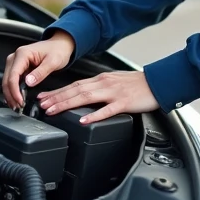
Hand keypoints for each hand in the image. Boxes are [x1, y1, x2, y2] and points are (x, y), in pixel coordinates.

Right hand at [2, 30, 74, 109]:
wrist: (59, 45)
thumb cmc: (57, 51)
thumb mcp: (53, 62)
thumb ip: (41, 72)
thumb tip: (28, 82)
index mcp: (23, 54)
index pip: (13, 75)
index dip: (14, 90)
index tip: (20, 101)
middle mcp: (15, 57)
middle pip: (7, 79)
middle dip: (10, 95)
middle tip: (18, 107)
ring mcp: (15, 62)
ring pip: (7, 81)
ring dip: (10, 94)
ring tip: (16, 106)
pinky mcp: (18, 67)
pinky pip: (12, 81)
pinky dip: (13, 91)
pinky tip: (16, 99)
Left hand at [37, 71, 158, 124]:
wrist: (158, 82)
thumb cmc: (138, 85)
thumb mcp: (115, 83)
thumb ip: (100, 89)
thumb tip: (84, 97)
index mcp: (101, 80)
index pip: (74, 85)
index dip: (57, 91)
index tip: (43, 97)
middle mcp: (104, 84)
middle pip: (75, 90)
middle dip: (56, 98)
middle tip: (41, 105)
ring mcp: (113, 93)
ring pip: (85, 97)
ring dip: (67, 104)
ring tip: (53, 110)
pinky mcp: (124, 102)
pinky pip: (107, 110)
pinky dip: (93, 115)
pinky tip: (83, 120)